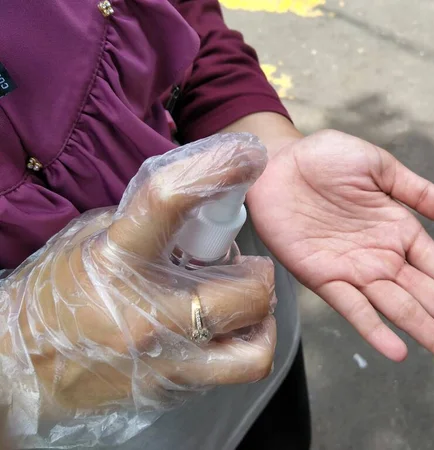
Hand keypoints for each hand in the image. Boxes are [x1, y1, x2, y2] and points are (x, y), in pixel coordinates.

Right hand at [0, 134, 275, 445]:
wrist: (18, 372)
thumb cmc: (50, 297)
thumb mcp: (86, 242)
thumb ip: (140, 222)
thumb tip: (192, 211)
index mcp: (116, 260)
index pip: (170, 201)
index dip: (216, 169)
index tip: (247, 156)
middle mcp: (148, 314)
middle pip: (247, 289)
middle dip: (255, 272)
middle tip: (239, 267)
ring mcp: (165, 359)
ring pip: (255, 343)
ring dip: (259, 317)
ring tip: (241, 305)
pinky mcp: (173, 388)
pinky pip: (236, 370)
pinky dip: (244, 347)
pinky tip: (223, 333)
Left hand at [247, 129, 433, 374]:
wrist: (277, 163)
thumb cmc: (326, 159)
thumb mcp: (379, 166)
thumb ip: (416, 190)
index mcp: (401, 232)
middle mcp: (383, 258)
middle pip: (433, 301)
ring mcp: (355, 271)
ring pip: (402, 311)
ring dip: (433, 337)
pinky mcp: (322, 276)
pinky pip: (352, 307)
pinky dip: (374, 328)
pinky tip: (398, 350)